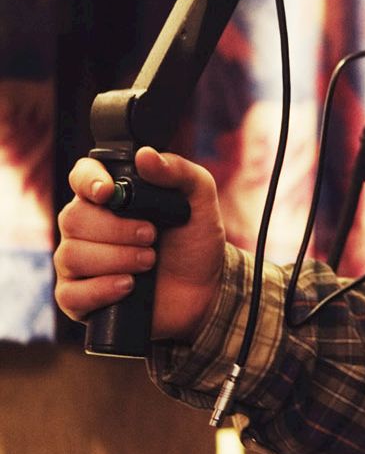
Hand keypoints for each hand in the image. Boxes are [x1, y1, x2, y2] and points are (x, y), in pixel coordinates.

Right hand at [55, 147, 226, 342]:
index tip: (108, 192)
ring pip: (71, 255)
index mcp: (110, 198)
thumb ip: (179, 172)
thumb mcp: (200, 200)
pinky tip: (128, 285)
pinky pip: (71, 293)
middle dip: (117, 229)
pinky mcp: (78, 297)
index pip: (81, 177)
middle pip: (73, 218)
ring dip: (116, 259)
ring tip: (149, 261)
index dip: (88, 181)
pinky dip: (102, 289)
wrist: (204, 288)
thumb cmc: (195, 241)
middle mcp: (88, 227)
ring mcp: (80, 263)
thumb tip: (145, 155)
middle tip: (151, 236)